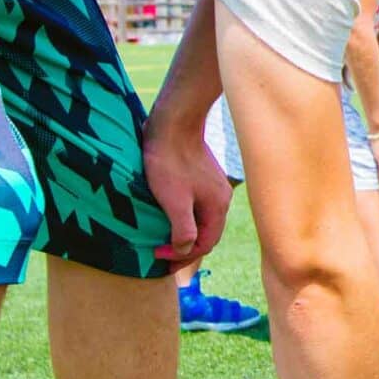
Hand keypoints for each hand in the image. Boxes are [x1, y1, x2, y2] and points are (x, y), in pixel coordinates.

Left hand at [140, 113, 231, 265]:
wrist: (173, 123)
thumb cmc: (171, 162)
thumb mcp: (175, 201)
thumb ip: (183, 230)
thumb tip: (184, 251)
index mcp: (218, 207)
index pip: (206, 243)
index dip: (182, 256)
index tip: (158, 255)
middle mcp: (220, 198)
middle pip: (206, 232)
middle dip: (185, 248)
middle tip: (161, 255)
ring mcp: (212, 186)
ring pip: (200, 218)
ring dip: (183, 232)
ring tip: (163, 239)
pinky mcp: (201, 176)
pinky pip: (195, 204)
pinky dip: (183, 216)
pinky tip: (168, 214)